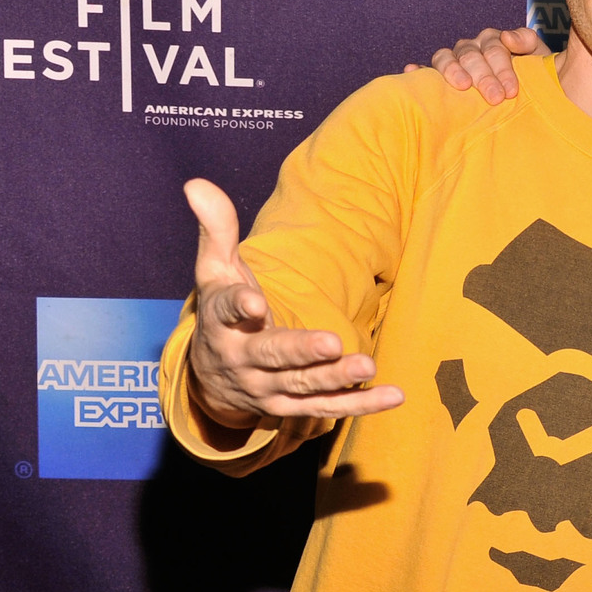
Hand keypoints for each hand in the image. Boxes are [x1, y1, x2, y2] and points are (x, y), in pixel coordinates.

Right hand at [183, 179, 404, 431]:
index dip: (240, 307)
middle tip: (331, 343)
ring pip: (304, 385)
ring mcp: (269, 388)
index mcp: (221, 323)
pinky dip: (361, 404)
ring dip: (336, 378)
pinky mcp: (293, 406)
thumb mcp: (215, 269)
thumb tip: (197, 183)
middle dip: (301, 351)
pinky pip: (329, 407)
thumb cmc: (224, 311)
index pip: (226, 313)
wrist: (213, 378)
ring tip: (367, 364)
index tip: (254, 302)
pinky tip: (394, 395)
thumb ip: (216, 228)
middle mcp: (243, 360)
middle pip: (272, 356)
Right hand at [400, 26, 542, 103]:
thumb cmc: (532, 78)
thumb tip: (506, 37)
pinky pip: (425, 70)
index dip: (503, 68)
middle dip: (484, 77)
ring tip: (461, 85)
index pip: (494, 48)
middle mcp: (471, 48)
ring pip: (446, 57)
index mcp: (493, 41)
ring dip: (452, 71)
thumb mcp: (539, 58)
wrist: (528, 95)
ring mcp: (454, 61)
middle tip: (495, 98)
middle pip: (471, 56)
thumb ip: (528, 42)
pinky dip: (418, 70)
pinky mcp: (439, 76)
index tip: (511, 90)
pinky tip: (412, 71)